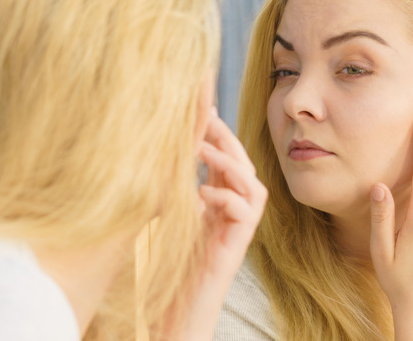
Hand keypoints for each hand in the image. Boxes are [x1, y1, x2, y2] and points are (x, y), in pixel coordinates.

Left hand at [183, 108, 266, 338]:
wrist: (181, 306)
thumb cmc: (173, 264)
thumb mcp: (171, 216)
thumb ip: (174, 190)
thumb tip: (160, 156)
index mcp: (219, 201)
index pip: (224, 159)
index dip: (216, 133)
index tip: (203, 107)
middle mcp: (234, 211)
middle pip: (242, 165)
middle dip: (226, 139)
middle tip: (207, 117)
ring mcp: (239, 228)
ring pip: (252, 185)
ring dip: (229, 164)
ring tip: (202, 151)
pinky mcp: (238, 245)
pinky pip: (246, 212)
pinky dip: (226, 197)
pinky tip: (202, 193)